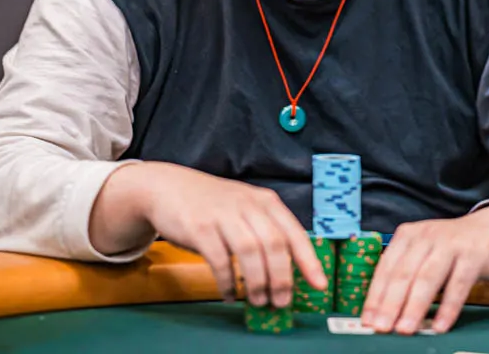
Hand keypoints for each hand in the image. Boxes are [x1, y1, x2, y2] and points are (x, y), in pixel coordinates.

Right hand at [101, 162, 326, 308]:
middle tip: (282, 301)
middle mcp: (247, 205)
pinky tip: (230, 294)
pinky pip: (220, 259)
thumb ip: (266, 232)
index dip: (309, 261)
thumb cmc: (214, 205)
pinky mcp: (199, 227)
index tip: (319, 284)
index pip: (294, 233)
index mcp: (265, 202)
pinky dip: (228, 282)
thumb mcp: (246, 208)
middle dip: (282, 278)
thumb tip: (288, 273)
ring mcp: (223, 214)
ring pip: (250, 251)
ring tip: (258, 301)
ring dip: (257, 282)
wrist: (169, 187)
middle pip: (274, 244)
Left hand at [362, 205, 488, 334]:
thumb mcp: (425, 252)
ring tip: (405, 330)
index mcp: (408, 236)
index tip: (367, 320)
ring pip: (428, 278)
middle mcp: (426, 236)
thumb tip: (383, 310)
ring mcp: (451, 244)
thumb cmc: (452, 247)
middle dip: (390, 304)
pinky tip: (440, 325)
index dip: (375, 296)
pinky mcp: (473, 255)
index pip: (386, 268)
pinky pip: (458, 284)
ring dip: (415, 306)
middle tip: (381, 328)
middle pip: (404, 273)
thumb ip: (406, 274)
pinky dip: (448, 307)